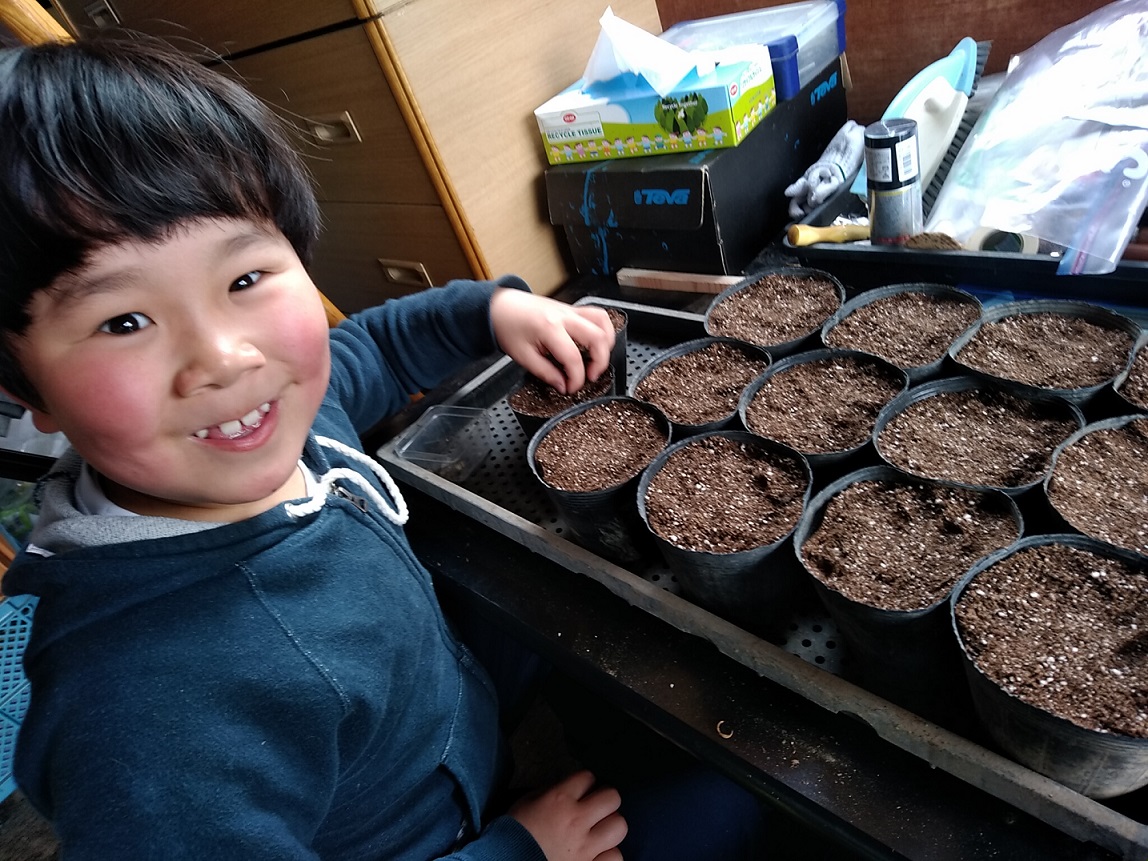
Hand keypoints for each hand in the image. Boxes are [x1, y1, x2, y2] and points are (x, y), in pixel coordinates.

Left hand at [490, 289, 614, 394]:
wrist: (501, 306)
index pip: (573, 358)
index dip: (576, 379)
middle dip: (599, 363)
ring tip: (597, 360)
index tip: (570, 388)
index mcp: (549, 329)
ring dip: (606, 344)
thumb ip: (546, 373)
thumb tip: (563, 385)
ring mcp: (570, 310)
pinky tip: (598, 343)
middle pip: (597, 338)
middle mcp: (564, 317)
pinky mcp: (572, 309)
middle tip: (590, 377)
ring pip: (603, 323)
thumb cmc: (508, 328)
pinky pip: (597, 315)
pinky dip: (604, 329)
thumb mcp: (523, 356)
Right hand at [509, 770, 626, 860]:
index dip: (585, 783)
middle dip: (605, 800)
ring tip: (600, 831)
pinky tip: (599, 853)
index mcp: (560, 799)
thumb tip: (570, 789)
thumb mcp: (527, 802)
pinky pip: (616, 857)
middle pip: (612, 797)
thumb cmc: (513, 832)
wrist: (505, 860)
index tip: (581, 790)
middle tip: (596, 808)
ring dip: (610, 827)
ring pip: (619, 827)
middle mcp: (577, 820)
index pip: (588, 777)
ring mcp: (585, 847)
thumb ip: (550, 791)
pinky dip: (609, 854)